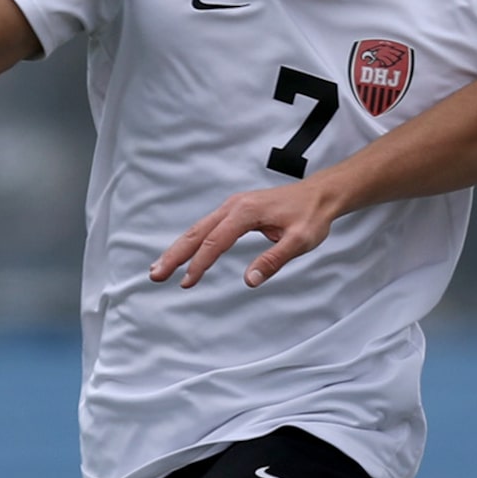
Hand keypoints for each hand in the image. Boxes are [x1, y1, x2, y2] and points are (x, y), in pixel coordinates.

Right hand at [152, 180, 343, 288]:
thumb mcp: (299, 241)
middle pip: (197, 233)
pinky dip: (192, 241)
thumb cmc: (311, 216)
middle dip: (175, 255)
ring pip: (198, 229)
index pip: (215, 242)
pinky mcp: (236, 210)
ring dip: (178, 248)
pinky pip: (208, 227)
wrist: (320, 194)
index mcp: (246, 212)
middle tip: (156, 274)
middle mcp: (234, 206)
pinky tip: (184, 254)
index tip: (186, 283)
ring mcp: (233, 206)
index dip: (199, 264)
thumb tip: (249, 281)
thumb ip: (273, 260)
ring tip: (160, 268)